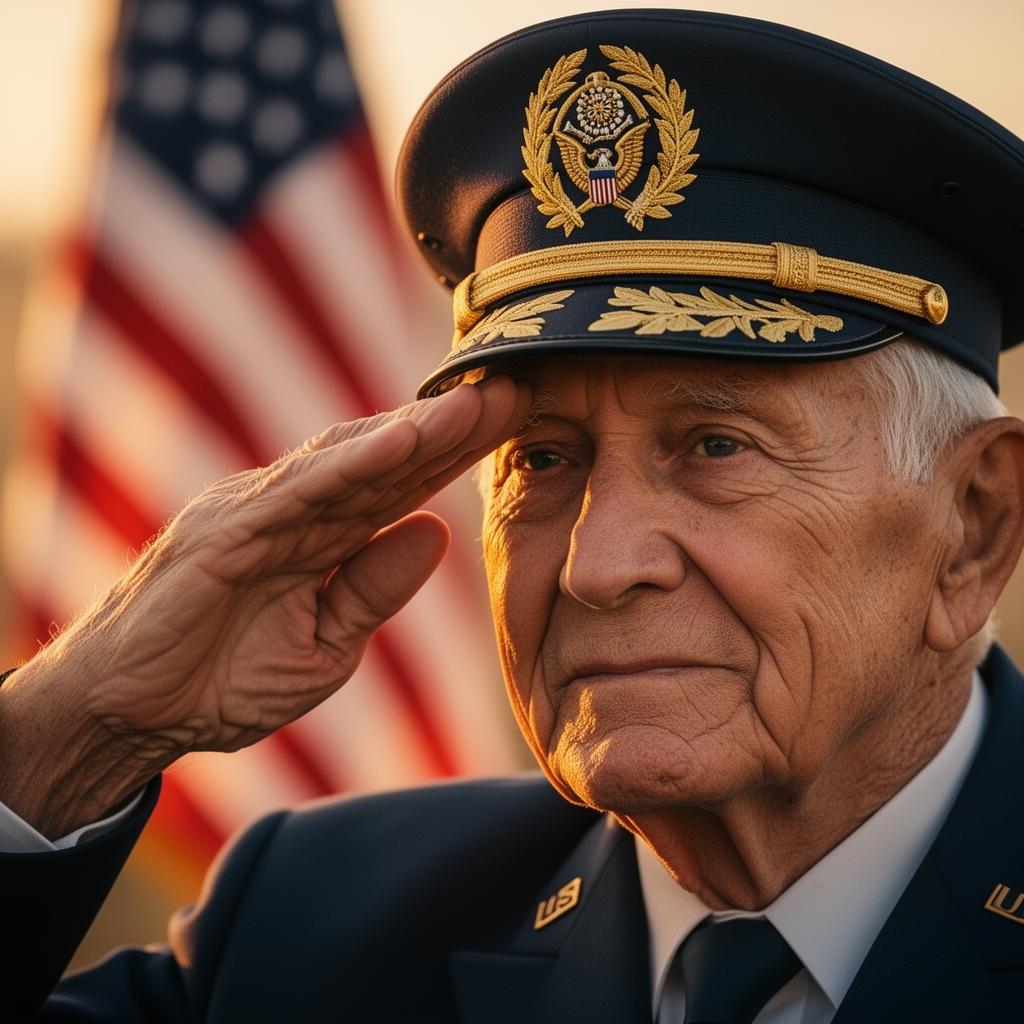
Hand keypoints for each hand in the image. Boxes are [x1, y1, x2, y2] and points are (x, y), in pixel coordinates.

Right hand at [0, 378, 529, 836]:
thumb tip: (438, 532)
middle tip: (519, 387)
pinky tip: (404, 441)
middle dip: (454, 426)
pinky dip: (352, 464)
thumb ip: (376, 588)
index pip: (404, 484)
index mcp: (324, 536)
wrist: (132, 715)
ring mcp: (259, 512)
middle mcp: (296, 509)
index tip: (521, 423)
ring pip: (348, 460)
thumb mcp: (327, 645)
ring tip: (477, 402)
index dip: (461, 454)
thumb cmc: (223, 677)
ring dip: (416, 430)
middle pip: (386, 459)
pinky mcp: (225, 531)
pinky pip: (298, 493)